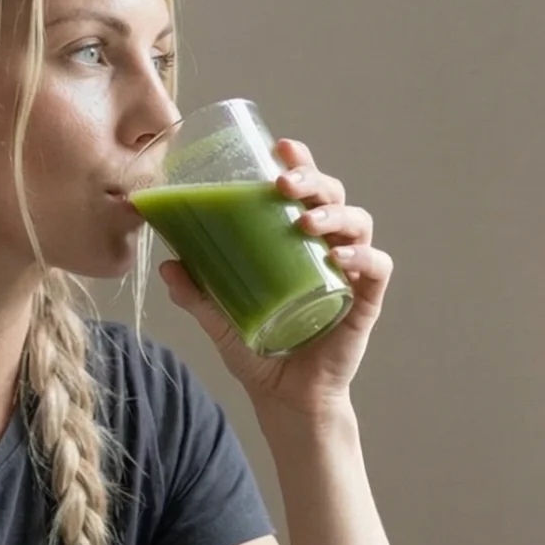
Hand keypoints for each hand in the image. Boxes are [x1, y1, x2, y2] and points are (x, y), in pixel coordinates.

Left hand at [157, 138, 392, 425]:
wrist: (285, 399)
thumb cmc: (259, 351)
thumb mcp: (219, 319)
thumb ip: (196, 293)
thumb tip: (167, 265)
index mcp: (296, 241)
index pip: (305, 189)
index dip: (299, 161)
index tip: (280, 146)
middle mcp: (327, 247)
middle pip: (333, 195)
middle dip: (312, 180)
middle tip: (283, 184)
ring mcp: (350, 272)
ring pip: (358, 223)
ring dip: (334, 214)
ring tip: (304, 222)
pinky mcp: (365, 301)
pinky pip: (377, 268)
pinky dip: (363, 257)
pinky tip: (339, 258)